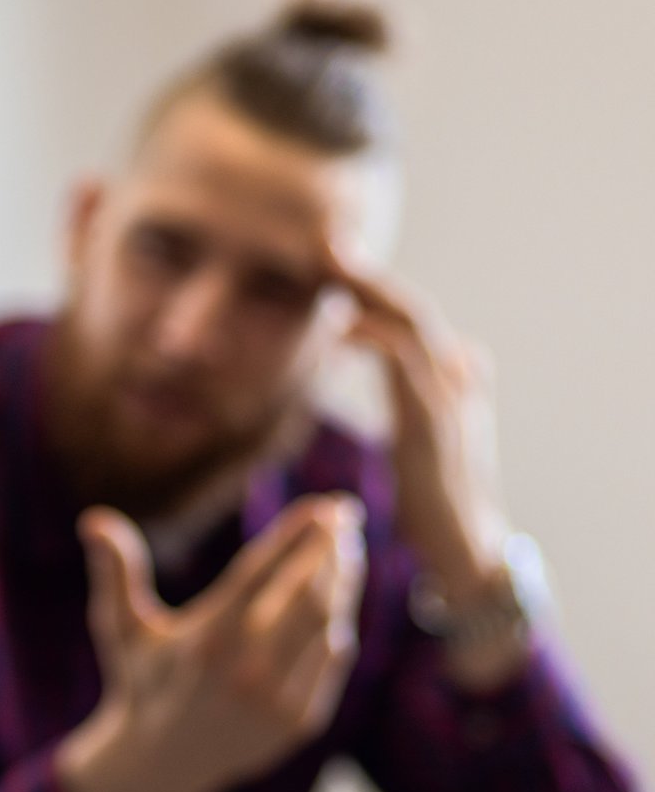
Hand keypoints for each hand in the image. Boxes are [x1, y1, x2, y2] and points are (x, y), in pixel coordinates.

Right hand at [56, 494, 366, 791]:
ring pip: (326, 623)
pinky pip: (332, 659)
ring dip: (344, 579)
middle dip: (330, 548)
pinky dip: (337, 623)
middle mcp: (245, 670)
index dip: (296, 533)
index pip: (261, 571)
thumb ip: (114, 572)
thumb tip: (93, 520)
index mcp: (206, 640)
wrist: (158, 764)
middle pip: (305, 592)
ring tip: (348, 547)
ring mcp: (276, 699)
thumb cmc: (141, 681)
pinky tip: (339, 597)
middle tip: (344, 514)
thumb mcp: (120, 628)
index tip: (322, 505)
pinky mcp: (298, 723)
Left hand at [325, 242, 508, 604]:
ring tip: (332, 271)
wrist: (463, 545)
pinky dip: (375, 339)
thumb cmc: (442, 495)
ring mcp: (448, 400)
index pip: (412, 319)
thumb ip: (442, 393)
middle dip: (370, 276)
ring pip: (413, 326)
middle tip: (326, 246)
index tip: (334, 264)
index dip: (377, 288)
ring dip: (371, 294)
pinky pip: (407, 367)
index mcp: (450, 379)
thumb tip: (465, 354)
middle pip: (413, 310)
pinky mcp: (433, 426)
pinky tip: (342, 328)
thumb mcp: (436, 434)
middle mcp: (454, 380)